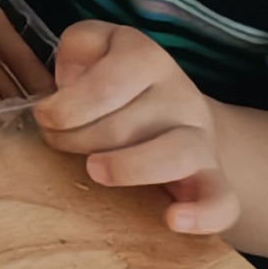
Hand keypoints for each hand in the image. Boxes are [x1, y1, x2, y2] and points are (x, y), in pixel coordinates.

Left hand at [37, 22, 238, 234]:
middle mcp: (180, 95)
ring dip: (130, 167)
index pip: (108, 82)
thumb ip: (77, 48)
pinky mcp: (212, 179)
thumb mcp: (93, 50)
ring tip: (96, 172)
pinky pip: (222, 200)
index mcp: (146, 59)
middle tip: (58, 143)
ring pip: (179, 153)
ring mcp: (200, 138)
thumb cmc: (114, 87)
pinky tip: (174, 221)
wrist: (172, 116)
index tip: (45, 117)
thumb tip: (71, 78)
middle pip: (129, 124)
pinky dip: (203, 214)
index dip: (67, 106)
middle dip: (78, 139)